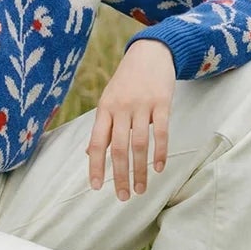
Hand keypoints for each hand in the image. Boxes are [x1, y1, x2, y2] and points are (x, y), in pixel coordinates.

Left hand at [86, 39, 176, 200]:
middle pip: (118, 148)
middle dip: (120, 176)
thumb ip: (102, 126)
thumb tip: (88, 153)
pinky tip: (159, 168)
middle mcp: (121, 108)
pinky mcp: (162, 103)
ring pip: (139, 144)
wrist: (150, 52)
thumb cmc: (127, 81)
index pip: (96, 143)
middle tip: (124, 197)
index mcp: (104, 109)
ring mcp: (142, 105)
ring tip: (142, 189)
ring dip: (141, 170)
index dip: (95, 166)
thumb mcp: (108, 99)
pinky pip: (161, 132)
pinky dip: (160, 152)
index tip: (96, 188)